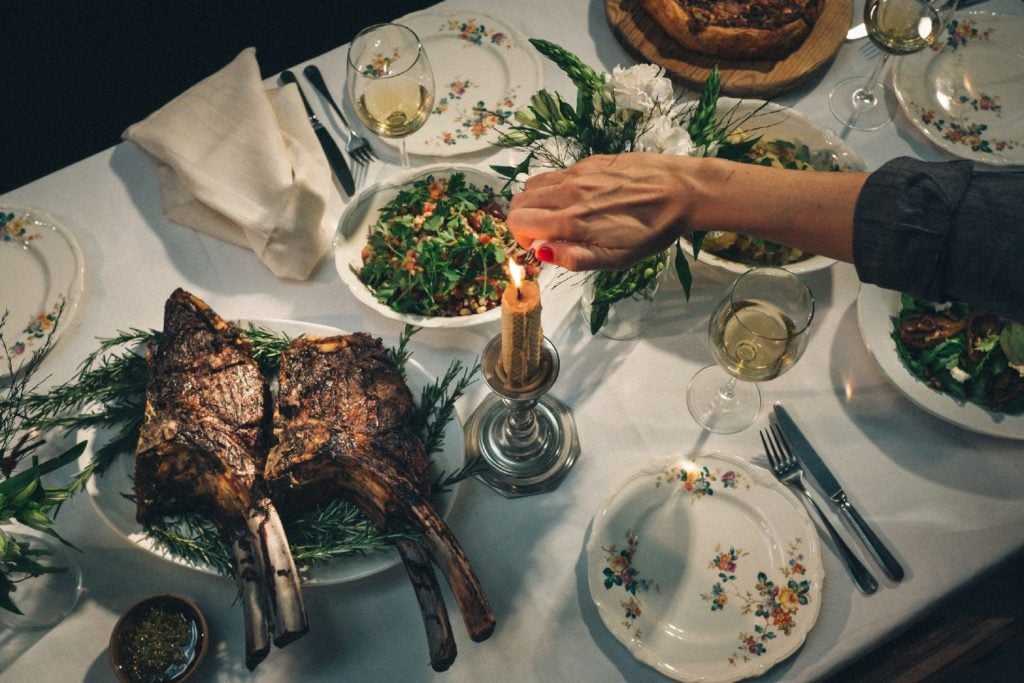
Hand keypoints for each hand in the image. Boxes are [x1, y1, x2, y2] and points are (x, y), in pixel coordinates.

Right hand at [509, 153, 699, 270]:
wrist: (682, 191)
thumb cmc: (652, 231)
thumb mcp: (616, 258)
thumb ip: (574, 257)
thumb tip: (541, 251)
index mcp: (573, 219)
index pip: (518, 222)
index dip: (523, 239)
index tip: (543, 246)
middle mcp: (569, 191)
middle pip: (519, 202)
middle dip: (525, 221)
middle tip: (549, 234)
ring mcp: (578, 173)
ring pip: (533, 185)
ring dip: (537, 203)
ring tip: (561, 216)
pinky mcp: (590, 161)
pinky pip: (556, 174)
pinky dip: (555, 189)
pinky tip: (581, 199)